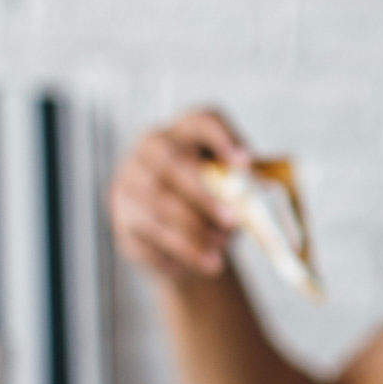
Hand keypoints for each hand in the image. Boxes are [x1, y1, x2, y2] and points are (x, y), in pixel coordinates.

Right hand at [109, 108, 249, 281]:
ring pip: (158, 203)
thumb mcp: (234, 191)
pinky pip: (150, 234)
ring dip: (195, 230)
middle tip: (233, 219)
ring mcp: (130, 182)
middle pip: (174, 161)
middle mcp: (152, 148)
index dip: (222, 137)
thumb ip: (246, 186)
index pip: (202, 121)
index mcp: (185, 131)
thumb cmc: (215, 204)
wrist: (185, 243)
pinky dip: (183, 250)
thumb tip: (259, 191)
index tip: (245, 162)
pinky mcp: (123, 218)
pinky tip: (208, 262)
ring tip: (223, 249)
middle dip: (204, 193)